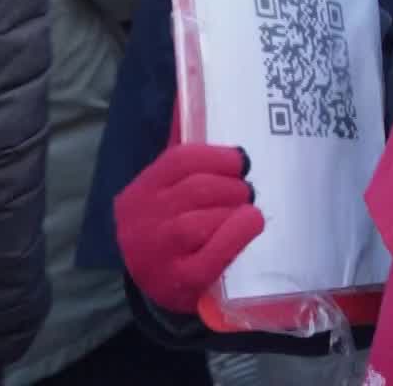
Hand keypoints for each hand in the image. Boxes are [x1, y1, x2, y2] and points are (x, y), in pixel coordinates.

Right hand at [114, 143, 263, 313]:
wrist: (152, 284)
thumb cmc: (167, 227)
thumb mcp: (164, 193)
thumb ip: (183, 160)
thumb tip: (198, 109)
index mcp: (141, 191)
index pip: (179, 160)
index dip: (218, 156)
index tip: (241, 161)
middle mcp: (144, 220)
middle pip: (197, 189)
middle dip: (232, 186)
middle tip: (246, 192)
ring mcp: (159, 253)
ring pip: (202, 220)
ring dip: (235, 209)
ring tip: (246, 210)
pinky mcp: (180, 280)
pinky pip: (213, 254)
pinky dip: (237, 234)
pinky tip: (252, 223)